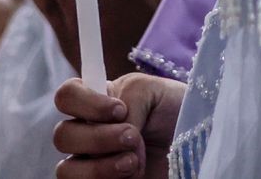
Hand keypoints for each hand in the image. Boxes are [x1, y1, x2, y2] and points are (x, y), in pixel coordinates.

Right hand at [52, 74, 184, 178]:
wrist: (197, 143)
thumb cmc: (174, 110)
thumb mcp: (153, 91)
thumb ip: (128, 98)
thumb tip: (117, 126)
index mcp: (96, 102)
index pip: (66, 96)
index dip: (85, 103)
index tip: (119, 110)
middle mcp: (87, 133)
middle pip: (62, 136)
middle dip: (99, 138)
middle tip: (133, 137)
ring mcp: (92, 164)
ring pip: (66, 170)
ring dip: (100, 167)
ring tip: (134, 163)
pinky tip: (134, 177)